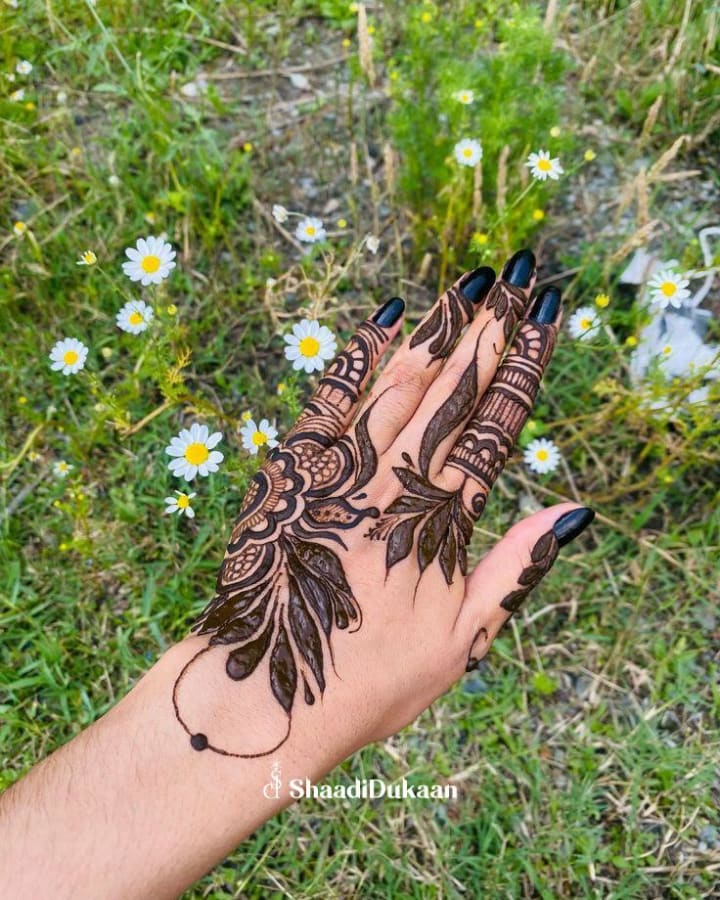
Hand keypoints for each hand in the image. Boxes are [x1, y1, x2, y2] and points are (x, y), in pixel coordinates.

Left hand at [172, 249, 593, 761]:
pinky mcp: (290, 474)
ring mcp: (339, 476)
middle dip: (484, 334)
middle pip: (450, 397)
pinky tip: (384, 322)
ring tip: (463, 288)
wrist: (263, 694)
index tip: (541, 317)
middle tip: (510, 278)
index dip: (521, 368)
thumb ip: (516, 567)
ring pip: (398, 388)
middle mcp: (394, 491)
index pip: (494, 429)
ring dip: (435, 335)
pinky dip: (358, 359)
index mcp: (442, 528)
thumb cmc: (367, 681)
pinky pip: (329, 403)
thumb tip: (574, 510)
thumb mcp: (461, 642)